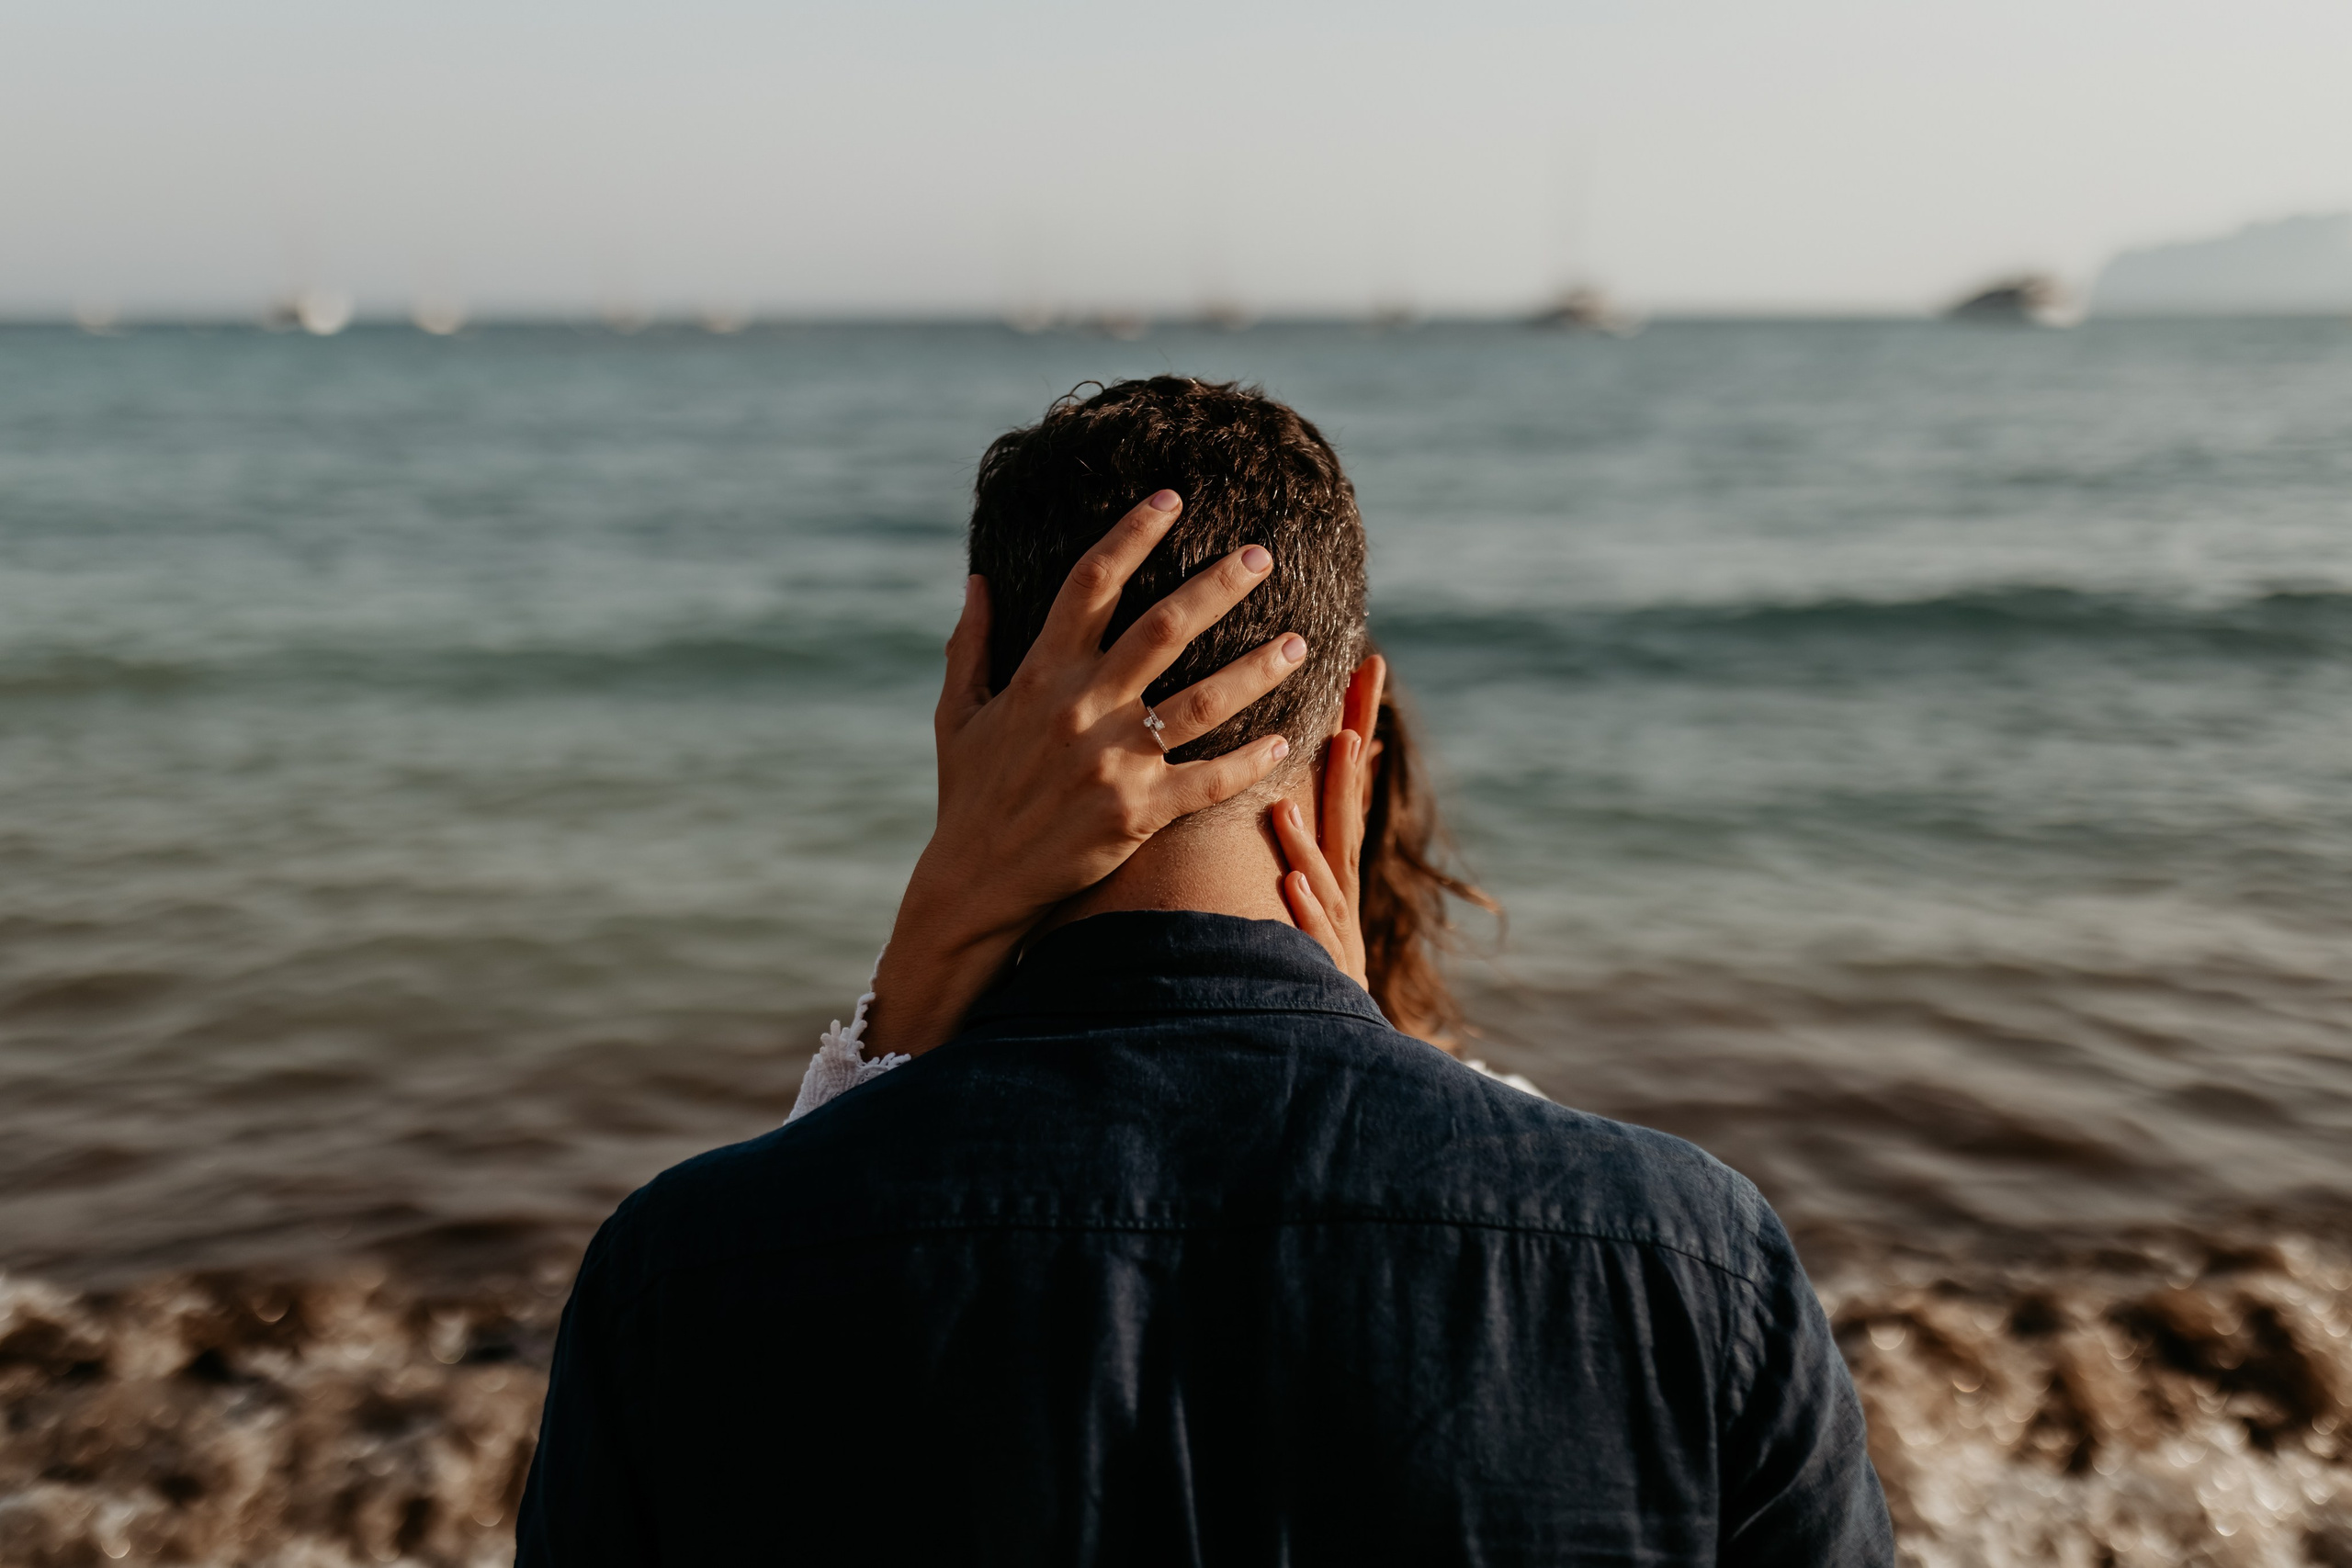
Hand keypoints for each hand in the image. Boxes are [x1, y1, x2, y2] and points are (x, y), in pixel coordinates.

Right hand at [872, 490, 1308, 1053]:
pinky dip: (1251, 760)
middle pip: (1163, 627)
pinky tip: (1285, 738)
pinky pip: (1209, 780)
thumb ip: (970, 643)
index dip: (1132, 533)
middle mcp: (1079, 708)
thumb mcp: (956, 714)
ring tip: (1299, 641)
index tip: (1171, 498)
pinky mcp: (1136, 813)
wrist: (974, 884)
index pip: (1091, 583)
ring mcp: (1111, 761)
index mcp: (1039, 674)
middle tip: (1262, 555)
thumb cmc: (969, 796)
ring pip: (1202, 700)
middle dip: (1217, 585)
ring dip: (1256, 668)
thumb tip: (979, 578)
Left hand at [1272, 654, 1386, 988]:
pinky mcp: (1325, 966)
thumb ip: (1328, 818)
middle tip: (1345, 718)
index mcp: (1334, 855)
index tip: (1370, 663)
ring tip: (1292, 802)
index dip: (1359, 719)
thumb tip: (1339, 756)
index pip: (1347, 776)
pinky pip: (1309, 933)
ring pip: (1324, 872)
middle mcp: (1340, 883)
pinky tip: (1293, 885)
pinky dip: (1306, 909)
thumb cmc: (1317, 948)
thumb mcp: (1323, 875)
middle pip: (1346, 813)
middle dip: (1348, 766)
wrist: (1332, 1032)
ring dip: (1312, 835)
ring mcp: (1335, 925)